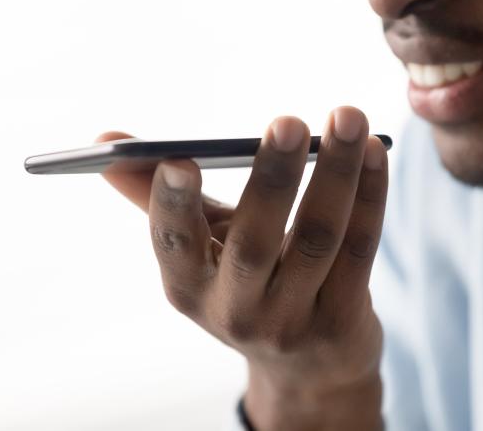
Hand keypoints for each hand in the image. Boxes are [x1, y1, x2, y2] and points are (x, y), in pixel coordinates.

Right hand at [97, 106, 387, 429]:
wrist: (306, 365)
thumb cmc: (243, 284)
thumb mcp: (200, 248)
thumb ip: (159, 195)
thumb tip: (108, 142)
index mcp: (189, 288)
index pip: (174, 247)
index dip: (172, 205)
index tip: (179, 158)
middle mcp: (236, 311)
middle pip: (255, 242)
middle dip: (272, 178)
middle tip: (288, 121)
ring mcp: (293, 319)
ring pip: (317, 238)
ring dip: (336, 174)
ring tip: (347, 118)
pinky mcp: (343, 318)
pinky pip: (359, 248)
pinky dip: (370, 195)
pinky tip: (375, 151)